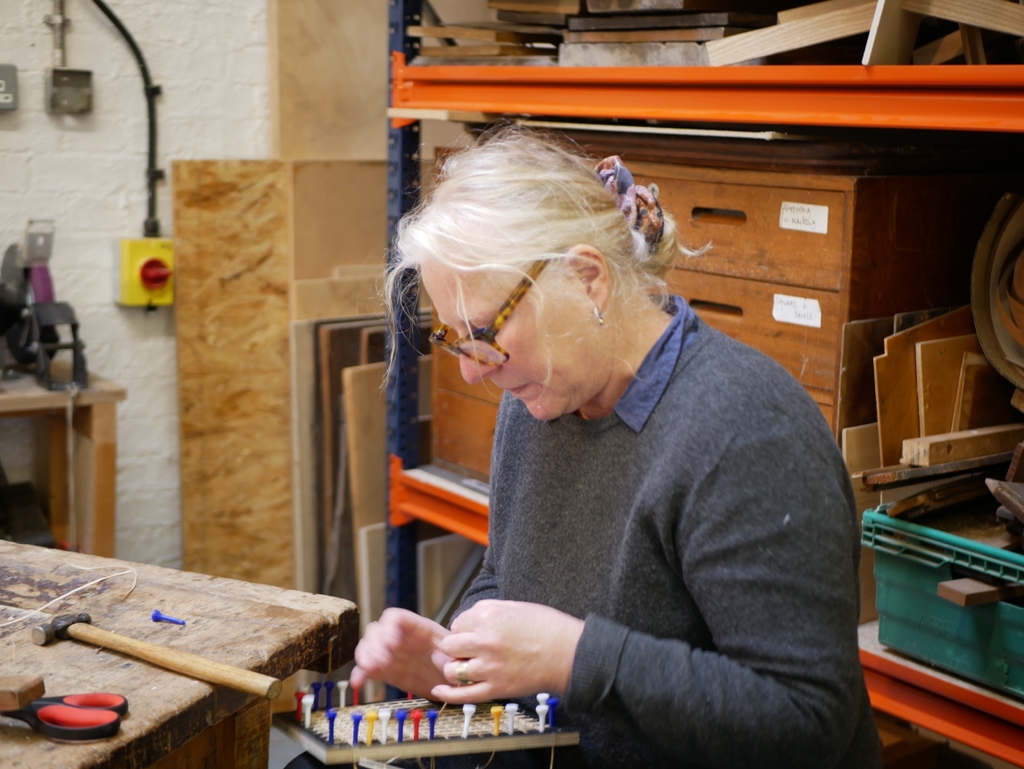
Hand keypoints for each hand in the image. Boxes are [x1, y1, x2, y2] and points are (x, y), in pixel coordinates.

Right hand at [350, 608, 452, 697]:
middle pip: (377, 630)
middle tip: (380, 661)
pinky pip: (368, 668)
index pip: (396, 618)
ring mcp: (391, 653)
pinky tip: (358, 682)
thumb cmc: (456, 661)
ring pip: (368, 646)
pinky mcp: (386, 670)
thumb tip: (449, 660)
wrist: (453, 677)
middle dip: (375, 644)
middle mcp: (401, 638)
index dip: (389, 627)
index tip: (390, 642)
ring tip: (370, 669)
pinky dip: (360, 674)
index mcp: (419, 629)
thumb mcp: (457, 656)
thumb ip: (451, 657)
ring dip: (365, 657)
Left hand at [431, 600, 583, 702]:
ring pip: (453, 670)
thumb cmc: (548, 627)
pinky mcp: (496, 687)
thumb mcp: (515, 607)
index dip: (462, 629)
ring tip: (462, 667)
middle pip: (449, 645)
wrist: (569, 653)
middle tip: (463, 650)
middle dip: (453, 648)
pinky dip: (448, 693)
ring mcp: (489, 666)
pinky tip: (439, 690)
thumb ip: (489, 612)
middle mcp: (484, 640)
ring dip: (453, 668)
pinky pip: (464, 694)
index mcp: (488, 616)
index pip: (457, 623)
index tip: (469, 634)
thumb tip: (469, 620)